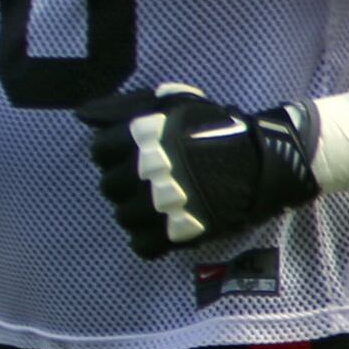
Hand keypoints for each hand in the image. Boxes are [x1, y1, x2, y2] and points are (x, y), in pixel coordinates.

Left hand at [76, 84, 324, 257]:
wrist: (264, 159)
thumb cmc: (216, 126)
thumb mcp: (174, 103)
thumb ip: (125, 106)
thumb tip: (83, 114)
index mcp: (144, 135)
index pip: (100, 151)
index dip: (114, 153)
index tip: (133, 155)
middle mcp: (149, 169)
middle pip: (110, 186)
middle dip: (126, 183)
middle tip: (149, 181)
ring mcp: (163, 203)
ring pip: (124, 217)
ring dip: (137, 211)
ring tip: (158, 204)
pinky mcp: (180, 230)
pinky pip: (144, 245)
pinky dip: (149, 239)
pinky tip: (163, 226)